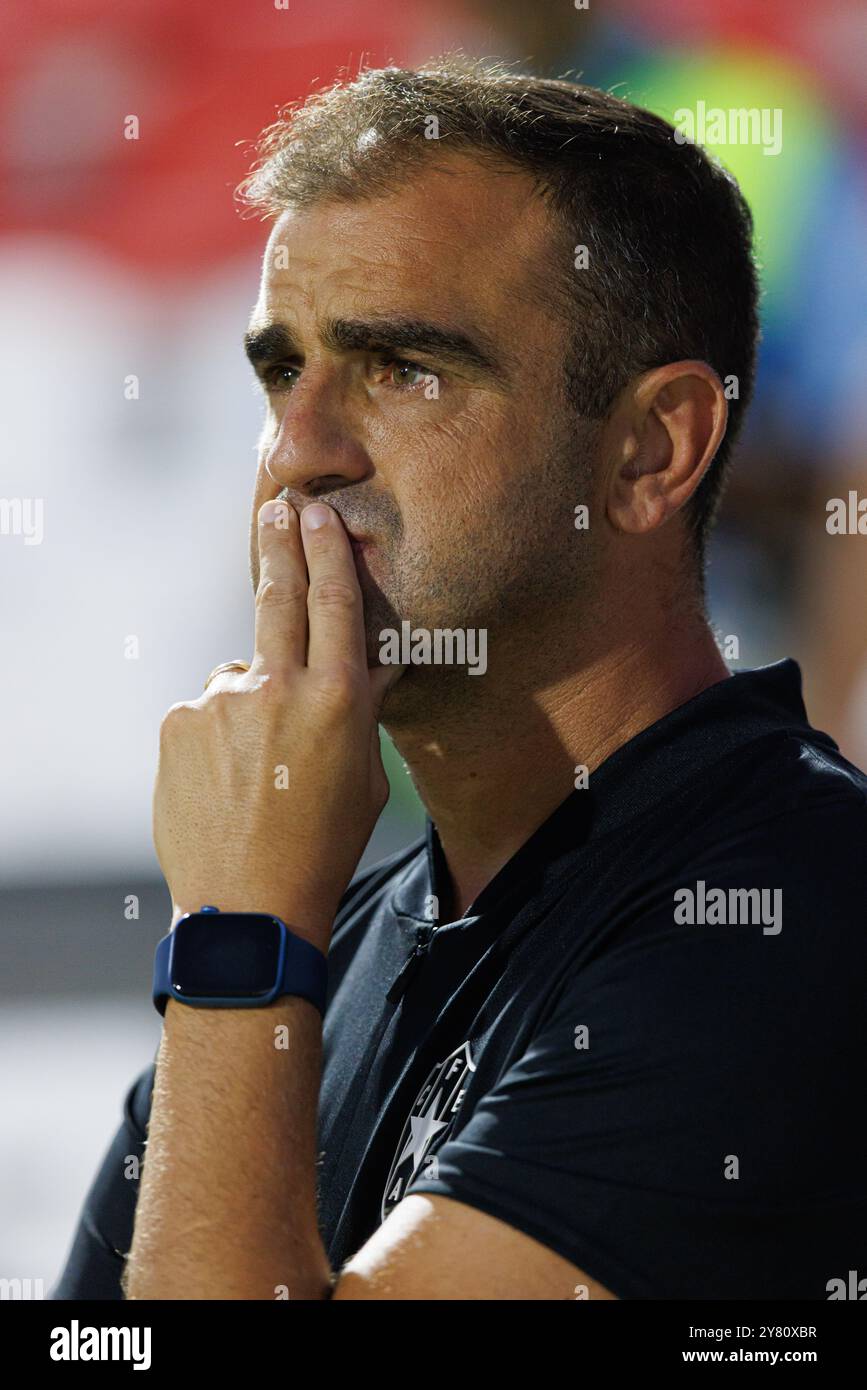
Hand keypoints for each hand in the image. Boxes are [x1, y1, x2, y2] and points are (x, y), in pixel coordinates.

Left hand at [153, 500, 402, 948]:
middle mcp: (277, 687)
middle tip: (280, 509)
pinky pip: (205, 708)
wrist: (249, 904)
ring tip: (256, 768)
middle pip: (279, 598)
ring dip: (250, 700)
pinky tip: (226, 779)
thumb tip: (371, 664)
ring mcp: (221, 702)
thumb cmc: (324, 846)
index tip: (320, 515)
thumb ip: (362, 712)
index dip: (328, 553)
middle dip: (281, 547)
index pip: (335, 604)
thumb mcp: (365, 776)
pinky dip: (217, 731)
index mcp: (336, 699)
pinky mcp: (179, 721)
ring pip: (240, 675)